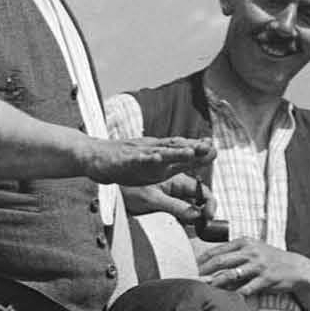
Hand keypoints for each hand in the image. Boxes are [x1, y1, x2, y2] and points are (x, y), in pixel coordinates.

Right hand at [89, 134, 215, 187]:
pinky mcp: (122, 160)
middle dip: (191, 148)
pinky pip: (134, 159)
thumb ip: (177, 162)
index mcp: (159, 152)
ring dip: (174, 152)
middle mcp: (151, 150)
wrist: (95, 157)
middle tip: (207, 147)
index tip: (214, 147)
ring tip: (188, 151)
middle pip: (174, 148)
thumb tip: (201, 157)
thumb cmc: (127, 161)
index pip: (181, 149)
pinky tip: (155, 158)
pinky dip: (145, 158)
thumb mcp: (155, 164)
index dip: (198, 149)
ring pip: (157, 152)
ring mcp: (137, 154)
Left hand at [199, 237, 309, 303]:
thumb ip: (236, 254)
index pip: (217, 250)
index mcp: (245, 243)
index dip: (202, 260)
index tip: (192, 268)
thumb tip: (212, 263)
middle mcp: (251, 252)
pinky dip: (236, 294)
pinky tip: (227, 298)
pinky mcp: (266, 279)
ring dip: (216, 283)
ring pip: (231, 274)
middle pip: (221, 261)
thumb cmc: (270, 259)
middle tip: (193, 279)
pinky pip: (247, 288)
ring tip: (205, 289)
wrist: (296, 268)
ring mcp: (259, 265)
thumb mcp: (254, 250)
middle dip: (204, 271)